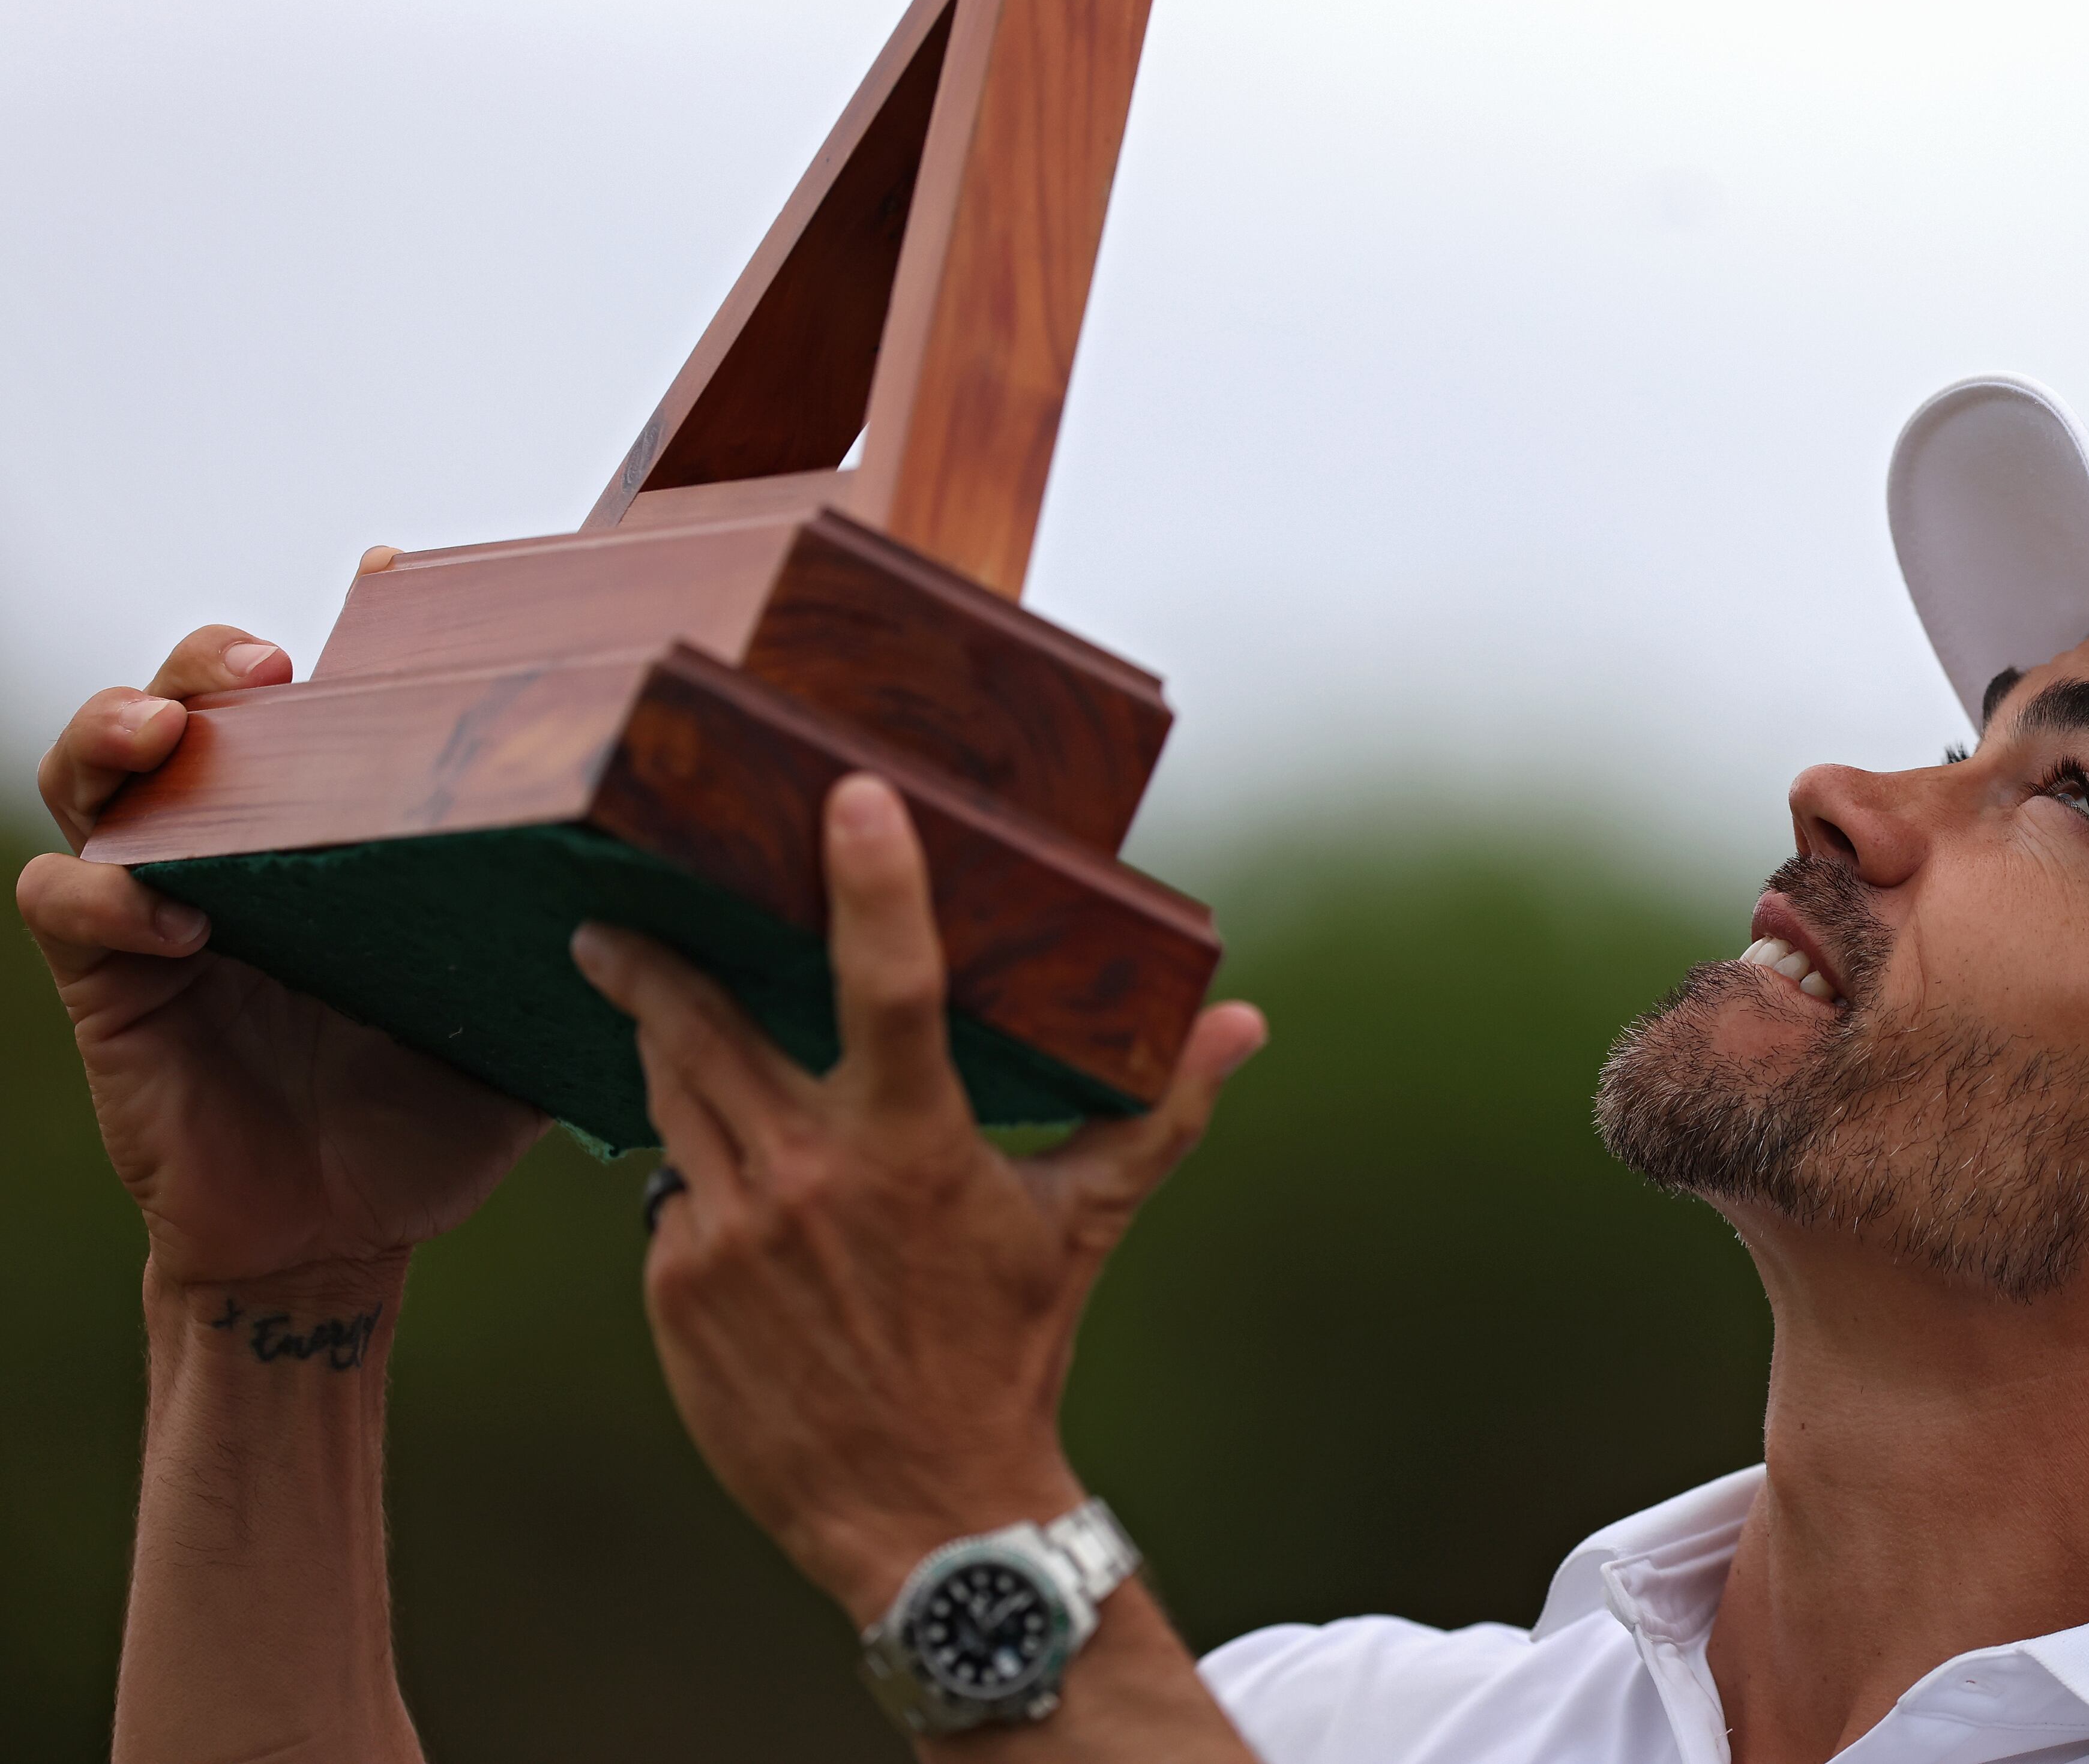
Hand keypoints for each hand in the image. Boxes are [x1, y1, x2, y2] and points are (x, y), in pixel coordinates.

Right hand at [15, 622, 547, 1293]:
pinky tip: (172, 911)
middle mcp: (247, 847)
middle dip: (206, 661)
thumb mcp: (530, 1005)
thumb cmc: (438, 1106)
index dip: (347, 630)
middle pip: (193, 705)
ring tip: (168, 733)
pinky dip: (104, 893)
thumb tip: (705, 880)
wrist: (350, 1233)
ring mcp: (168, 905)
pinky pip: (69, 907)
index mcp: (343, 833)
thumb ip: (592, 938)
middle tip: (262, 664)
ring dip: (118, 733)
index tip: (385, 575)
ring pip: (100, 778)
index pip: (329, 702)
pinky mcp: (115, 983)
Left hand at [572, 772, 1265, 1626]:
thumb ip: (1160, 1110)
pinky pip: (666, 1190)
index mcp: (915, 1147)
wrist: (925, 1509)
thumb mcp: (1086, 1222)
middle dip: (657, 959)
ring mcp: (727, 1234)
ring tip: (642, 1002)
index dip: (873, 883)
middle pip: (707, 1023)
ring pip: (669, 1095)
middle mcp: (809, 1179)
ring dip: (657, 1044)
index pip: (890, 984)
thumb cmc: (1013, 1349)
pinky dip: (690, 1166)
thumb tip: (1246, 1023)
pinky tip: (714, 1169)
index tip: (850, 798)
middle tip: (622, 912)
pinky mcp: (676, 1287)